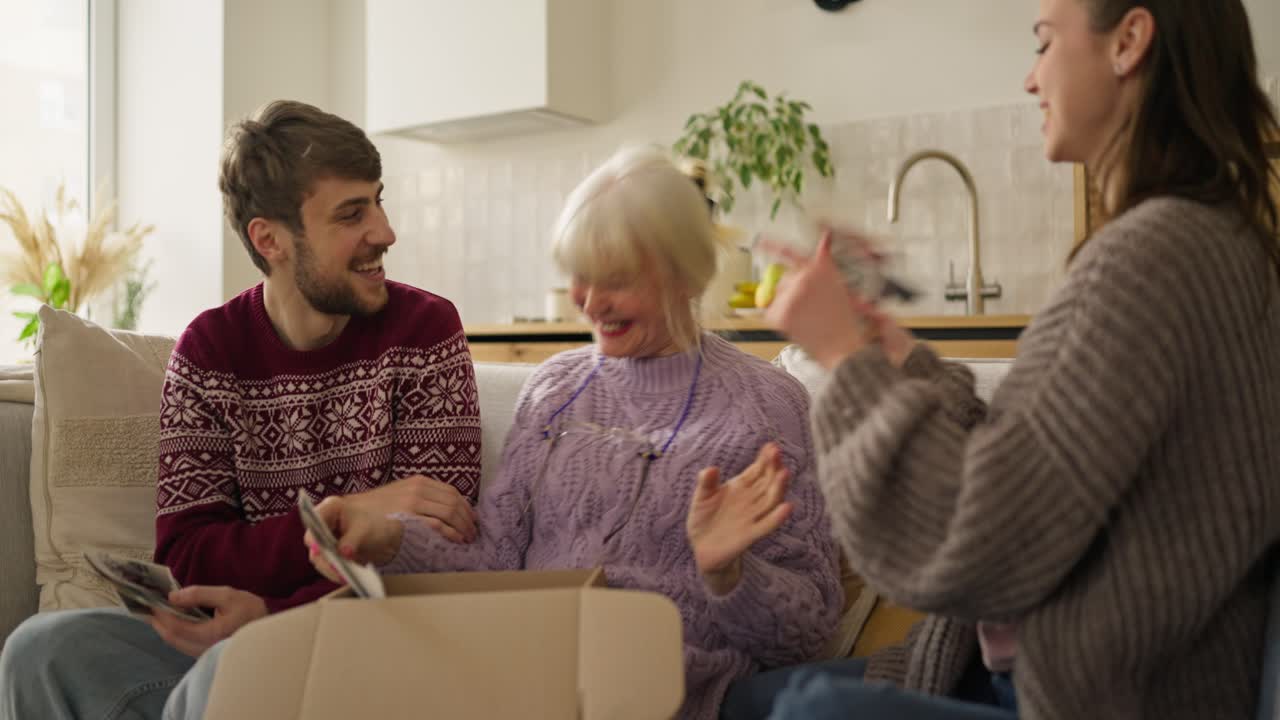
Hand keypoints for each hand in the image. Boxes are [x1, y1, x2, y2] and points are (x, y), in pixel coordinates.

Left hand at [149, 586, 266, 656]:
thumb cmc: (251, 611)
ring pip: (174, 642)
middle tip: (149, 604)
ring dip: (164, 626)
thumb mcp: (228, 596)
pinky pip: (181, 644)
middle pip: (170, 637)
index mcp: (210, 634)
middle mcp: (203, 648)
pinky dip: (173, 631)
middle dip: (157, 621)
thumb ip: (199, 594)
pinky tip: (173, 619)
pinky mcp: (204, 654)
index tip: (150, 600)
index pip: (175, 627)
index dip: (160, 614)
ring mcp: (203, 654)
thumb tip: (173, 596)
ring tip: (158, 610)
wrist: (268, 632)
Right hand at [304, 495, 404, 581]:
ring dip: (331, 569)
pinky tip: (348, 578)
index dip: (314, 537)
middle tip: (338, 571)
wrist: (385, 533)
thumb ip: (353, 540)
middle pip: (314, 544)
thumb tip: (343, 553)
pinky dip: (337, 573)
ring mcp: (324, 541)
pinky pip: (328, 566)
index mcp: (329, 509)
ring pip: (320, 558)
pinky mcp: (329, 555)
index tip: (318, 550)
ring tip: (345, 577)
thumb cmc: (375, 524)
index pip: (314, 523)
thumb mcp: (366, 530)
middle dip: (325, 559)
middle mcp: (322, 525)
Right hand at [347, 474, 476, 542]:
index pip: (451, 492)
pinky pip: (437, 524)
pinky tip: (456, 540)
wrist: (350, 513)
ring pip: (450, 513)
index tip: (472, 519)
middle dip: (467, 519)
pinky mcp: (408, 516)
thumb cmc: (376, 509)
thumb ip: (421, 498)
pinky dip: (451, 533)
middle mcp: (418, 488)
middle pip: (454, 503)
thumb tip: (445, 508)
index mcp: (418, 481)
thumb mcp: (400, 494)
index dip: (465, 507)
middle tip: (473, 532)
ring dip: (463, 527)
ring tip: (467, 538)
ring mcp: (413, 501)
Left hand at [686, 442, 792, 594]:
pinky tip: (786, 507)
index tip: (771, 447)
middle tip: (777, 453)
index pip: (756, 471)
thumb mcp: (701, 498)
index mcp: (741, 487)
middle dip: (773, 468)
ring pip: (770, 501)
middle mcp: (751, 500)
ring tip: (784, 473)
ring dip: (778, 488)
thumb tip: (711, 468)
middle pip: (766, 482)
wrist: (702, 548)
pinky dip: (776, 517)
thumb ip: (706, 483)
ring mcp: (753, 517)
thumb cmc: (703, 518)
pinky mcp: (751, 535)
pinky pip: (766, 525)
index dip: (764, 459)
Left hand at [763, 228, 915, 369]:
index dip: (773, 245)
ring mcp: (788, 296)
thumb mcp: (838, 284)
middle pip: (785, 280)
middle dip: (792, 291)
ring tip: (807, 318)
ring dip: (786, 305)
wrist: (841, 345)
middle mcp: (802, 277)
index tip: (759, 239)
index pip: (792, 252)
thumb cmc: (842, 318)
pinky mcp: (779, 314)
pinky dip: (780, 320)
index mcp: (818, 268)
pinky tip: (798, 325)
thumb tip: (827, 233)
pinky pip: (771, 313)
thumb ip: (825, 261)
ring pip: (778, 296)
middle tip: (810, 308)